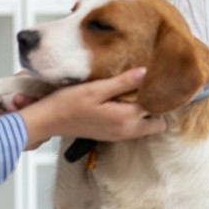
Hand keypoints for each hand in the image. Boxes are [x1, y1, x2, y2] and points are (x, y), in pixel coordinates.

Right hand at [18, 67, 166, 149]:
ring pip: (146, 126)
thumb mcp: (96, 88)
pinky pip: (134, 128)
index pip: (157, 107)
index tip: (162, 80)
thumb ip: (123, 82)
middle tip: (153, 87)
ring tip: (140, 92)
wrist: (47, 120)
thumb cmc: (68, 103)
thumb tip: (146, 72)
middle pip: (158, 123)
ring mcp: (119, 135)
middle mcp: (126, 130)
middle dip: (159, 107)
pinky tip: (126, 101)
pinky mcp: (112, 135)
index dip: (161, 94)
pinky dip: (135, 117)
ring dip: (147, 112)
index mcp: (125, 118)